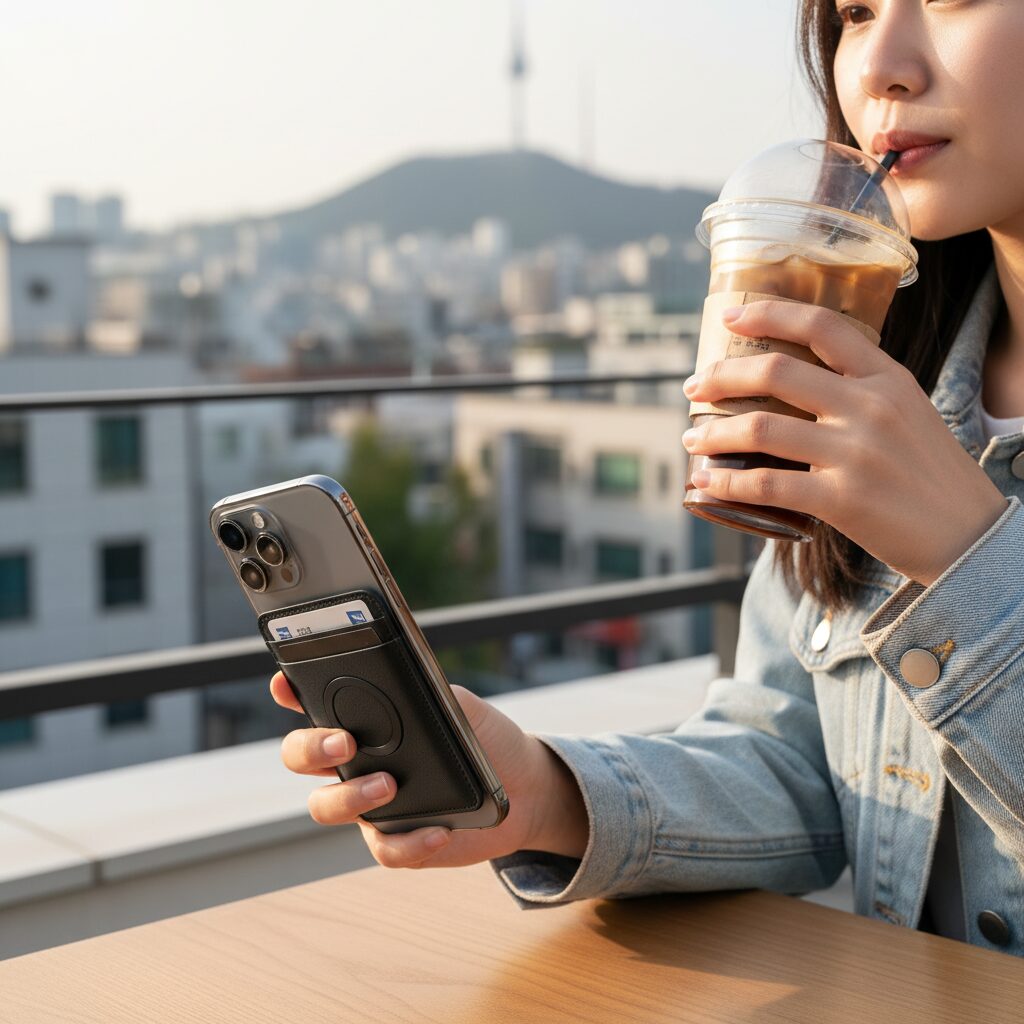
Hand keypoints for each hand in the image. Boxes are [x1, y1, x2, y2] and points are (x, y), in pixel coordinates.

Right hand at [270, 673, 588, 867]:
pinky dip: (410, 841)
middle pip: (299, 756)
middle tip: (344, 744)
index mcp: (364, 720)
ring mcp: (369, 804)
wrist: (523, 785)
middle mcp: (355, 762)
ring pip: (325, 807)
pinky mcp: (396, 841)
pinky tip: (438, 830)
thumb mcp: (460, 706)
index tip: (285, 684)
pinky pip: (384, 848)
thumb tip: (402, 693)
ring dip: (349, 797)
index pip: (313, 702)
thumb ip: (428, 694)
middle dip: (310, 748)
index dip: (291, 693)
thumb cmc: (483, 737)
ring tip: (389, 786)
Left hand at [682, 300, 1008, 586]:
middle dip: (721, 376)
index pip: (822, 325)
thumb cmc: (927, 473)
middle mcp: (870, 407)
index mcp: (886, 378)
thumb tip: (792, 381)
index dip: (769, 313)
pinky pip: (767, 484)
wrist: (967, 534)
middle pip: (776, 372)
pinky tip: (706, 482)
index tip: (730, 316)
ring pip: (760, 429)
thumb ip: (859, 391)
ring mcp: (856, 453)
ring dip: (712, 433)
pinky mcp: (843, 499)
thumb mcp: (906, 411)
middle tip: (693, 388)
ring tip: (691, 438)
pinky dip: (726, 483)